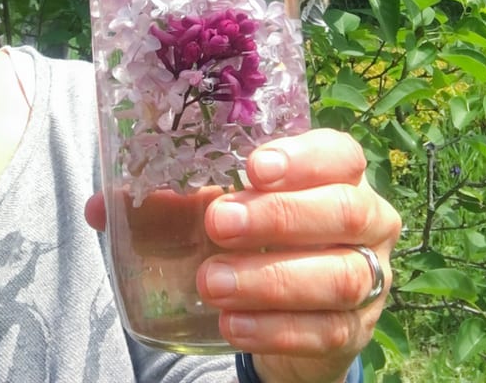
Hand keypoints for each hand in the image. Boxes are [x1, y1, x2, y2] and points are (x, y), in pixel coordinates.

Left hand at [196, 128, 400, 382]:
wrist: (291, 309)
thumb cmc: (257, 235)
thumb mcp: (228, 207)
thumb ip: (184, 200)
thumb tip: (114, 206)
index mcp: (342, 175)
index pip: (340, 154)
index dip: (302, 159)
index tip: (252, 168)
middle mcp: (369, 220)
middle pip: (344, 212)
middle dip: (280, 217)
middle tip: (219, 224)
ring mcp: (371, 277)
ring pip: (340, 277)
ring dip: (271, 280)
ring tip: (213, 283)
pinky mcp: (357, 330)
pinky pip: (326, 331)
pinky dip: (275, 329)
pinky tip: (232, 324)